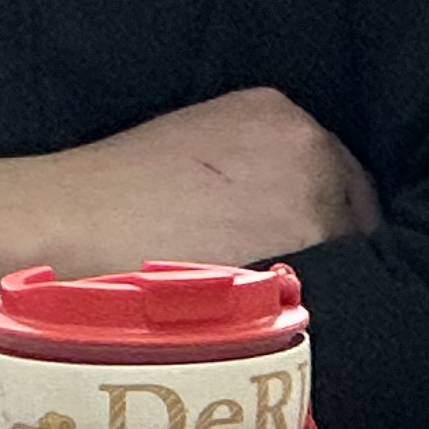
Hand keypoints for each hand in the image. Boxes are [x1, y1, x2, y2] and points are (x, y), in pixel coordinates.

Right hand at [0, 89, 377, 284]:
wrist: (77, 219)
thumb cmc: (116, 195)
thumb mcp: (192, 151)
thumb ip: (247, 167)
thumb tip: (272, 212)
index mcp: (272, 109)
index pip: (330, 168)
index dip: (320, 212)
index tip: (304, 244)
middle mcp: (305, 138)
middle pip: (351, 203)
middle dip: (333, 241)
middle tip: (299, 283)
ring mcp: (313, 185)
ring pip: (352, 243)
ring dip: (332, 273)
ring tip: (293, 307)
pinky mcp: (312, 236)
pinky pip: (343, 276)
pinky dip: (327, 297)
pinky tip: (294, 318)